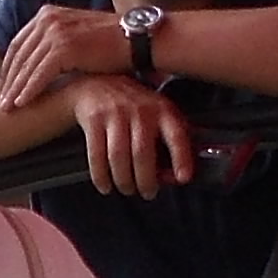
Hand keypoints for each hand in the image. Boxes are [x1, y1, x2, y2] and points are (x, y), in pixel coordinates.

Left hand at [0, 5, 131, 109]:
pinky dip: (29, 90)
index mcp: (47, 14)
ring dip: (14, 89)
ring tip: (5, 108)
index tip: (1, 86)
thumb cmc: (110, 43)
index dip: (8, 67)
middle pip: (18, 54)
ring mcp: (55, 31)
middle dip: (6, 80)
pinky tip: (21, 104)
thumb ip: (54, 44)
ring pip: (26, 66)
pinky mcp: (64, 47)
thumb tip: (35, 64)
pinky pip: (40, 74)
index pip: (19, 43)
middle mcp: (48, 19)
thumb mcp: (76, 37)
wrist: (138, 40)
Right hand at [70, 76, 195, 195]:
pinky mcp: (94, 119)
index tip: (183, 178)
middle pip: (142, 153)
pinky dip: (100, 176)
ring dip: (123, 181)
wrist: (97, 84)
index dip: (181, 157)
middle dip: (145, 181)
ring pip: (118, 157)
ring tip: (127, 189)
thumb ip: (170, 143)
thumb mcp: (158, 115)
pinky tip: (105, 185)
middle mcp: (140, 110)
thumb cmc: (134, 107)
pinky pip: (96, 155)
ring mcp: (115, 113)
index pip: (176, 135)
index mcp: (162, 109)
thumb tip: (173, 177)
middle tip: (148, 193)